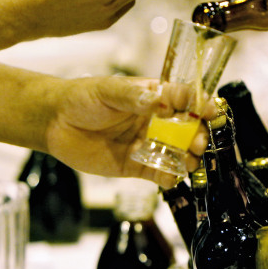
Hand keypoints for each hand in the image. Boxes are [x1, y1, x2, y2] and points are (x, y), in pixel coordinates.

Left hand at [43, 76, 208, 187]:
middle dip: (197, 136)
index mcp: (153, 97)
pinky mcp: (136, 165)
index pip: (184, 99)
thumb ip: (133, 97)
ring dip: (188, 158)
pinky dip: (169, 177)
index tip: (212, 112)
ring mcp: (147, 143)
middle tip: (198, 144)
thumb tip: (157, 101)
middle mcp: (155, 120)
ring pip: (177, 152)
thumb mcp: (108, 90)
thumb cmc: (83, 98)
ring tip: (189, 163)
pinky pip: (159, 173)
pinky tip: (171, 178)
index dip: (201, 104)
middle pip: (187, 128)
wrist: (55, 123)